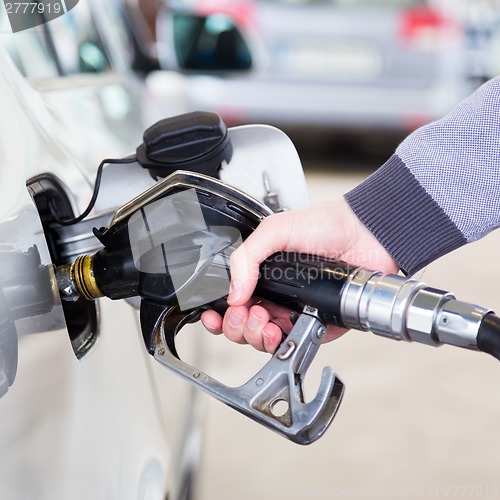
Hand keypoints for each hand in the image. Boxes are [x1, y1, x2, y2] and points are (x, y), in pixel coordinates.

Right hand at [201, 200, 397, 352]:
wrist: (363, 234)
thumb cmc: (324, 226)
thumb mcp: (274, 230)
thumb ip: (246, 258)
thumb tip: (233, 292)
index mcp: (262, 275)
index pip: (232, 301)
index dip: (219, 313)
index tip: (214, 314)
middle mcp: (276, 296)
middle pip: (243, 326)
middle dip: (237, 326)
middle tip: (246, 312)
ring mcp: (295, 312)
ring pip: (264, 340)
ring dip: (255, 336)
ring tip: (264, 320)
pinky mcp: (316, 325)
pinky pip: (294, 344)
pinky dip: (281, 343)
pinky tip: (280, 330)